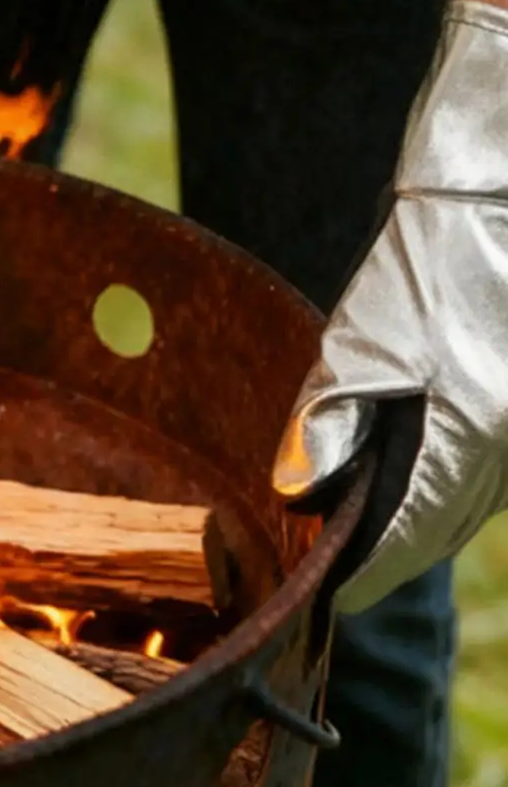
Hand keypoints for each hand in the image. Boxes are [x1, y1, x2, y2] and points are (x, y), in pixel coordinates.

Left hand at [275, 0, 507, 612]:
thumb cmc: (435, 254)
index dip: (367, 570)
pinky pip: (489, 471)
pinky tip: (414, 481)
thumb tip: (299, 488)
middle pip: (444, 526)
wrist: (503, 188)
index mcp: (475, 434)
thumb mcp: (369, 335)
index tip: (330, 597)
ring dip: (420, 522)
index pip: (411, 533)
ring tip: (365, 535)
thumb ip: (332, 417)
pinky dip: (450, 486)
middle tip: (338, 572)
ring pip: (471, 503)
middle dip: (392, 552)